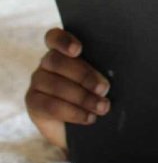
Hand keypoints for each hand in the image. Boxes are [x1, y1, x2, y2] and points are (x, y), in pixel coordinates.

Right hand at [25, 28, 110, 150]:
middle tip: (104, 89)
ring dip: (83, 97)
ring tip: (103, 107)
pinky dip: (73, 112)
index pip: (55, 37)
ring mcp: (38, 81)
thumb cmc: (98, 93)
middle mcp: (47, 62)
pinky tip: (89, 117)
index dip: (64, 41)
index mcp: (64, 50)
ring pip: (55, 85)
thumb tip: (119, 69)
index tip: (78, 50)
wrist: (82, 125)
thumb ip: (105, 68)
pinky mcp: (34, 102)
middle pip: (58, 61)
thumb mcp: (103, 78)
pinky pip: (51, 105)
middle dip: (84, 75)